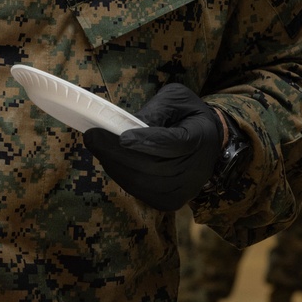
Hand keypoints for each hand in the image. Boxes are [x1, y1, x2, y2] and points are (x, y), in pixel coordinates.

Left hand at [84, 83, 224, 211]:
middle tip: (92, 137)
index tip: (122, 137)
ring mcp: (183, 190)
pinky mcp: (170, 201)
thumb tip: (128, 125)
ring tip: (96, 146)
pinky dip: (120, 175)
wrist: (209, 144)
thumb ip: (156, 110)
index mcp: (201, 138)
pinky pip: (139, 192)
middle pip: (152, 167)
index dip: (147, 141)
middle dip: (117, 153)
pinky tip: (109, 160)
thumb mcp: (176, 100)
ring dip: (114, 164)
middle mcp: (195, 170)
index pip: (173, 143)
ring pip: (142, 182)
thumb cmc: (187, 116)